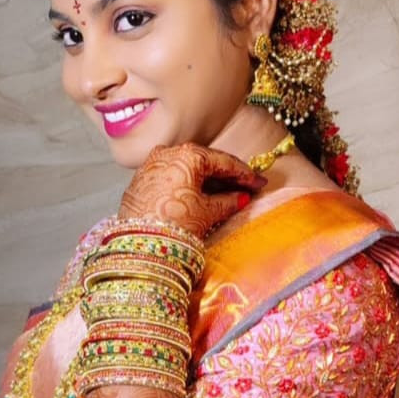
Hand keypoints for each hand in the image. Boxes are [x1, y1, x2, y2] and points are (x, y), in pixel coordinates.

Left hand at [118, 143, 267, 238]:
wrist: (139, 244)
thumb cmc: (174, 225)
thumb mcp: (208, 212)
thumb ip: (229, 201)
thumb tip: (241, 197)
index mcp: (187, 155)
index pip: (224, 162)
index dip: (245, 174)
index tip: (259, 182)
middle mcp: (167, 153)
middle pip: (205, 163)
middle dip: (226, 177)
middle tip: (247, 188)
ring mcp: (152, 165)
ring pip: (188, 170)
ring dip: (208, 182)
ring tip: (228, 195)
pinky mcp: (142, 180)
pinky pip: (172, 177)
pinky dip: (189, 185)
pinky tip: (201, 198)